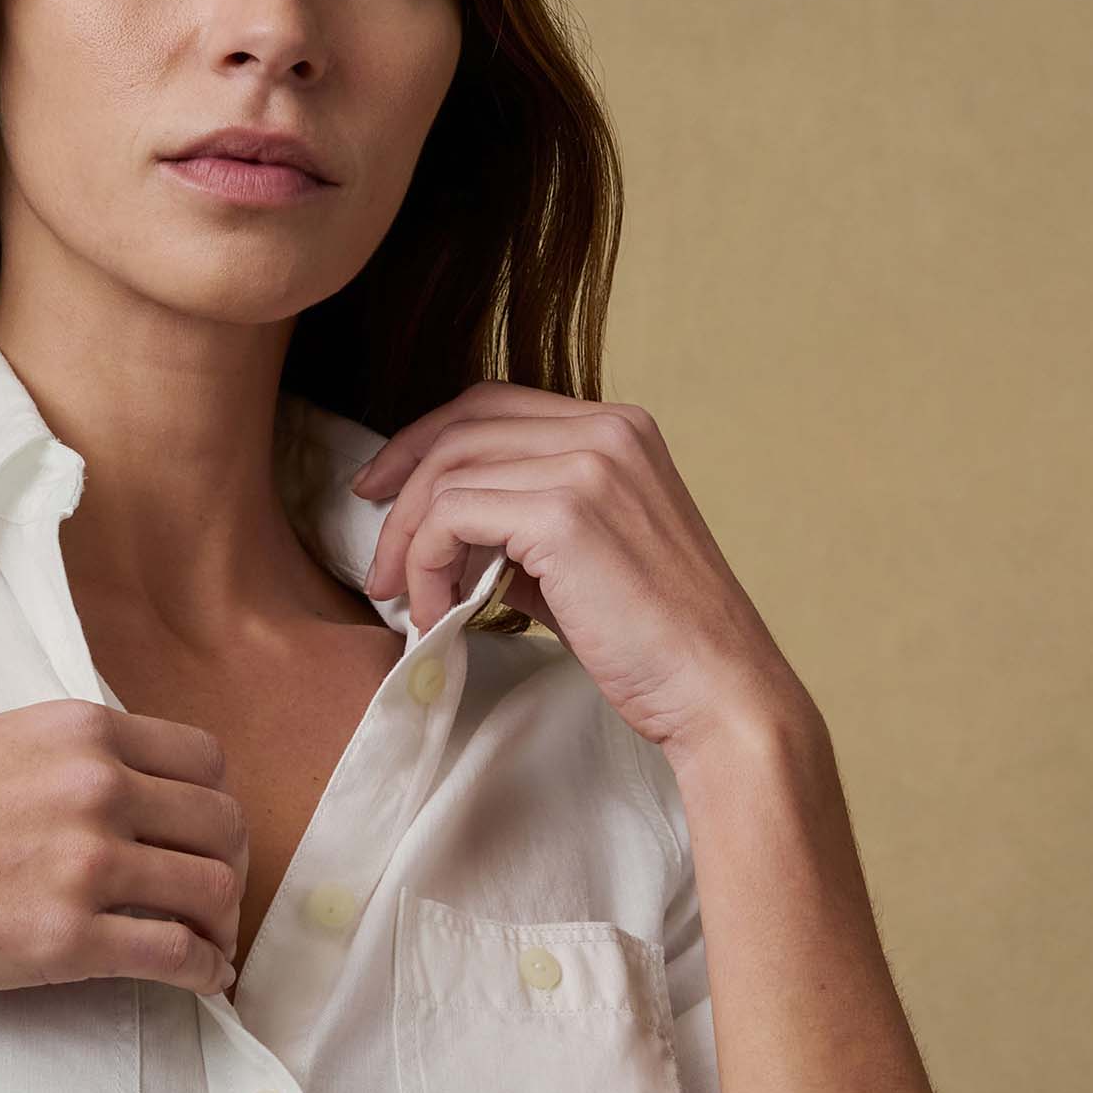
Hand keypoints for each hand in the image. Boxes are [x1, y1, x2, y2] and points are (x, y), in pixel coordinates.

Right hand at [0, 698, 248, 996]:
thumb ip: (67, 761)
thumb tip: (123, 800)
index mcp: (80, 733)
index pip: (204, 762)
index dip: (214, 810)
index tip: (202, 842)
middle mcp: (98, 787)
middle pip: (222, 827)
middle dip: (228, 870)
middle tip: (211, 904)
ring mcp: (87, 863)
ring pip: (212, 891)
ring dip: (221, 926)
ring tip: (208, 950)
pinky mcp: (67, 939)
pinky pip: (177, 955)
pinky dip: (205, 972)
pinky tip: (200, 983)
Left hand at [351, 384, 813, 763]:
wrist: (714, 687)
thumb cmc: (651, 640)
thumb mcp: (585, 557)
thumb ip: (524, 525)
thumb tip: (446, 530)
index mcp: (620, 429)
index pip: (494, 406)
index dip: (425, 442)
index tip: (384, 490)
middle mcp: (607, 430)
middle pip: (463, 426)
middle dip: (400, 484)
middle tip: (377, 556)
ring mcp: (588, 465)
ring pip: (448, 474)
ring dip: (409, 542)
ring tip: (408, 601)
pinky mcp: (565, 513)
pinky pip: (451, 518)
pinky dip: (427, 567)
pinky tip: (438, 614)